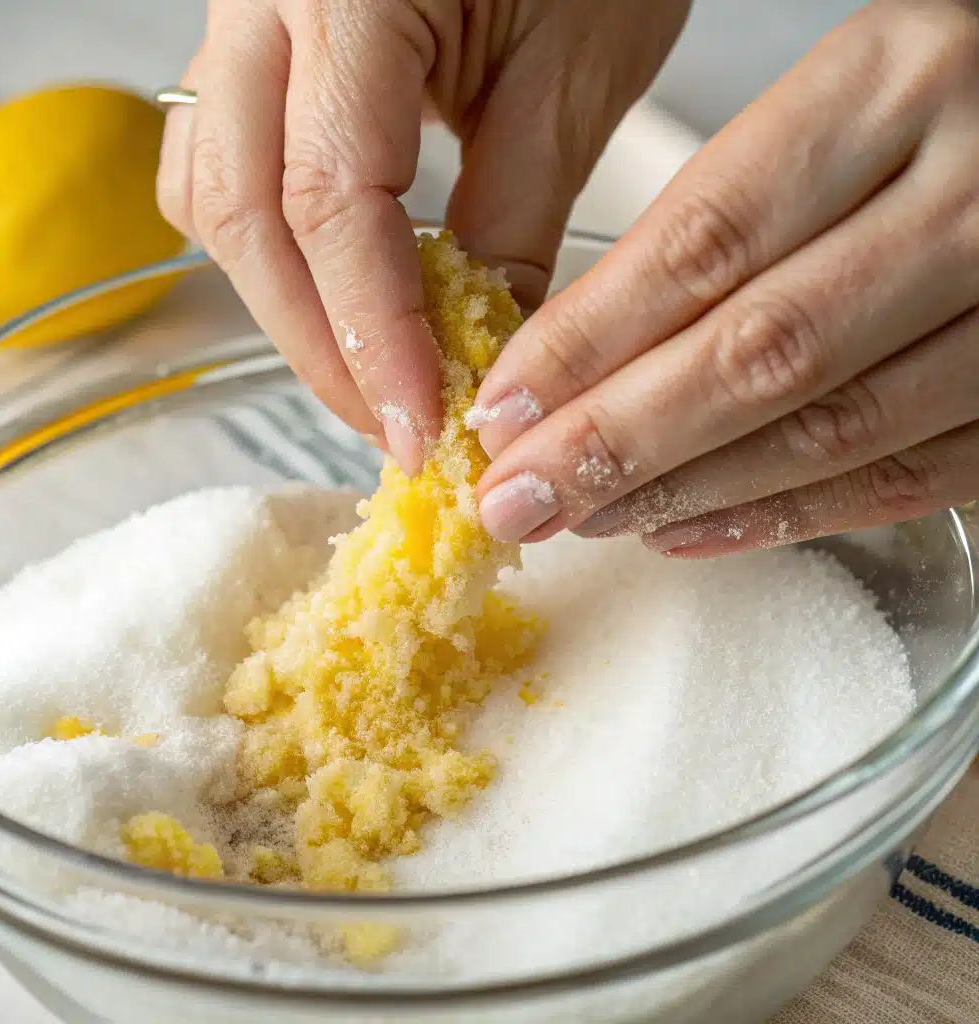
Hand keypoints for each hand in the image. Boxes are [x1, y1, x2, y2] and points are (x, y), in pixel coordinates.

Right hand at [156, 0, 688, 472]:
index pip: (331, 201)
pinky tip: (335, 292)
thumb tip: (478, 348)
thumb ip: (515, 215)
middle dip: (319, 344)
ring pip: (211, 196)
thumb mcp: (577, 71)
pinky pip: (218, 165)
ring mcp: (242, 20)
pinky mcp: (257, 51)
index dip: (372, 334)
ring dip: (285, 305)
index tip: (421, 424)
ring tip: (368, 373)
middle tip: (394, 424)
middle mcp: (264, 0)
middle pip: (244, 215)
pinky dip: (271, 250)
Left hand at [474, 0, 978, 555]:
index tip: (504, 408)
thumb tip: (571, 351)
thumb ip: (719, 214)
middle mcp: (972, 192)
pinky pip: (908, 477)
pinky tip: (690, 529)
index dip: (586, 342)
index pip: (702, 243)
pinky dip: (786, 517)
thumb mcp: (830, 102)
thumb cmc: (940, 105)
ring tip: (587, 516)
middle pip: (758, 353)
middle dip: (616, 443)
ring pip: (829, 430)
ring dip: (687, 491)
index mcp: (892, 86)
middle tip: (522, 496)